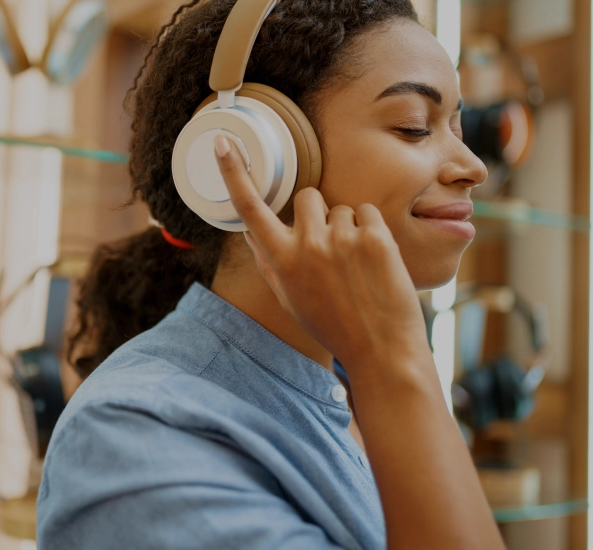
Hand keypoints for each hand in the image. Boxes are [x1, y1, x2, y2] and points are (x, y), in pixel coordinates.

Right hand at [214, 135, 433, 379]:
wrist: (381, 351)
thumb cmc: (332, 326)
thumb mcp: (289, 301)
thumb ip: (268, 263)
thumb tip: (251, 233)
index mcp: (281, 262)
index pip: (249, 209)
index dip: (234, 173)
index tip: (223, 142)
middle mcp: (307, 246)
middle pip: (307, 197)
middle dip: (319, 214)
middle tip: (333, 248)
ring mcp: (341, 239)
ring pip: (341, 208)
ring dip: (348, 228)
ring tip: (357, 265)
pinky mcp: (375, 237)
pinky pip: (367, 212)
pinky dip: (372, 231)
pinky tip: (375, 262)